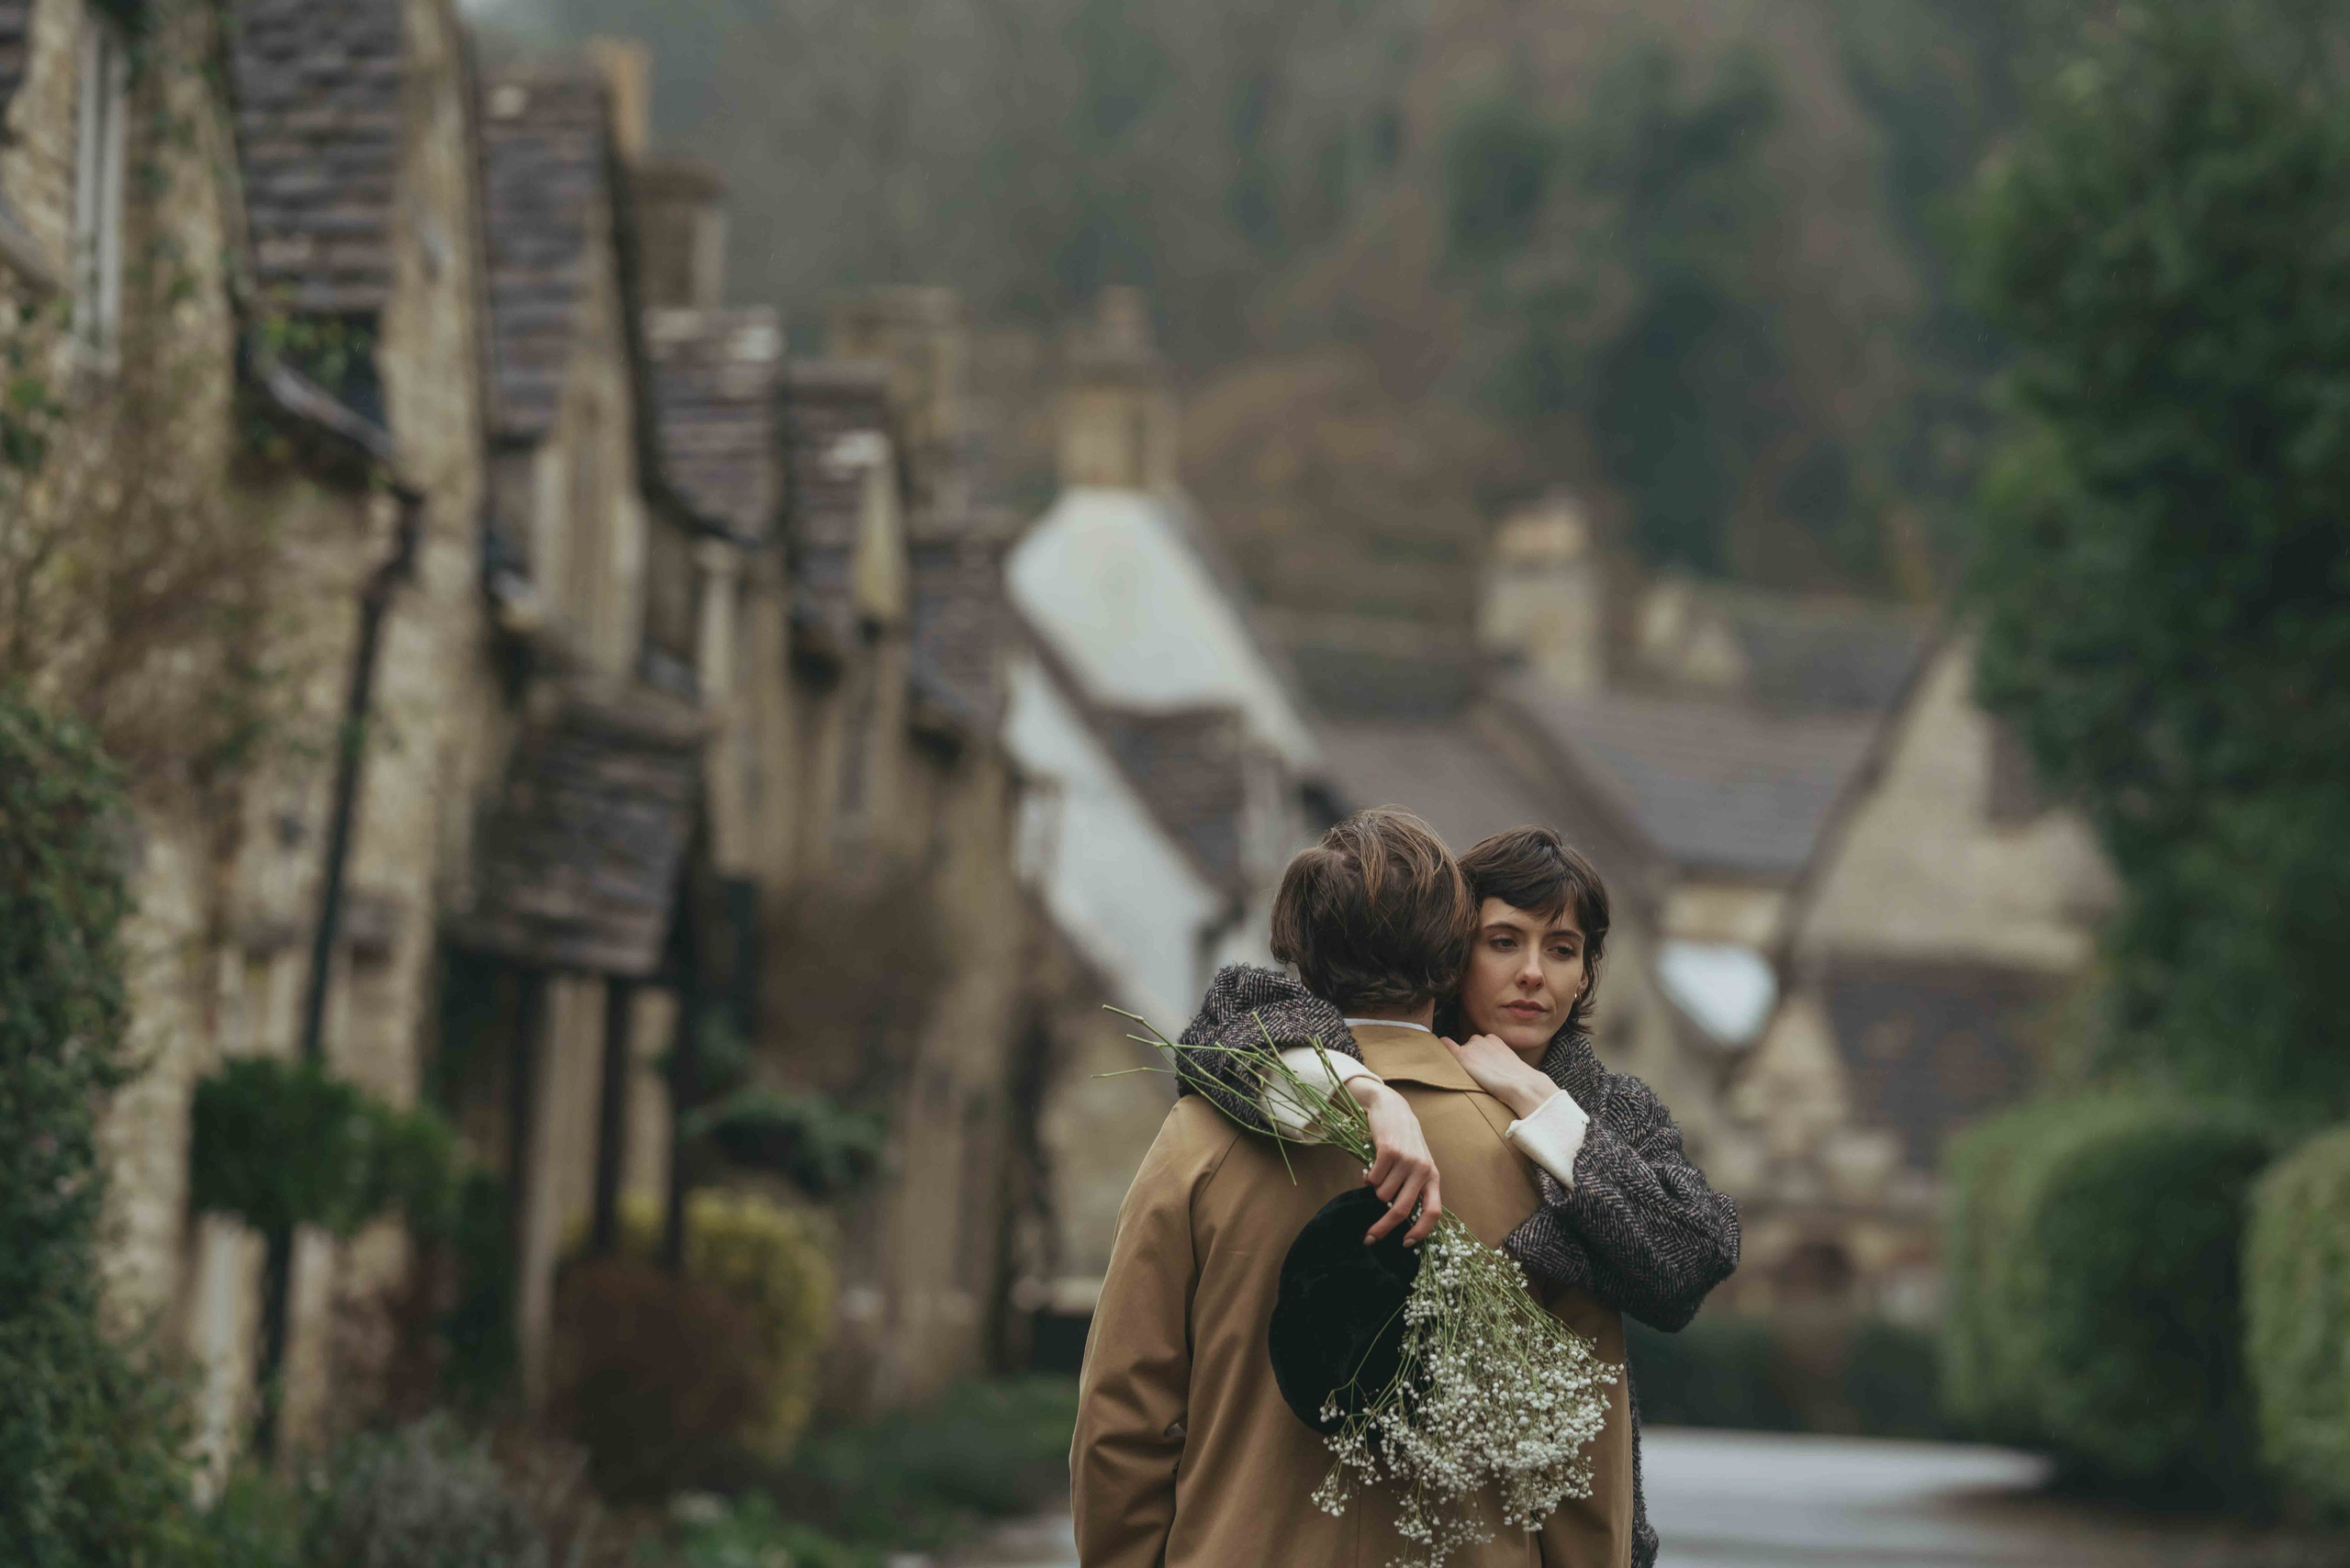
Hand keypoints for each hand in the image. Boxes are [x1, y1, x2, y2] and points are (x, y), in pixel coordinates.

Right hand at [1352, 1080, 1442, 1246]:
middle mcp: (1423, 1170)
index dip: (1420, 1231)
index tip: (1405, 1244)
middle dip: (1383, 1227)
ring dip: (1374, 1190)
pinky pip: (1372, 1179)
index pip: (1434, 1212)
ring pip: (1382, 1194)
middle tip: (1369, 1237)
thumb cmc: (1403, 1142)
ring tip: (1377, 1175)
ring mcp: (1407, 1160)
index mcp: (1432, 1177)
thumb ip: (1413, 1189)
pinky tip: (1371, 1166)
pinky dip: (1367, 1177)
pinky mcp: (1389, 1151)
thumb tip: (1399, 1222)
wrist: (1393, 1108)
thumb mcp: (1416, 1165)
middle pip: (1401, 1209)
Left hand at [1443, 1034, 1559, 1120]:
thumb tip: (1490, 1067)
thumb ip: (1495, 1060)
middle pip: (1466, 1048)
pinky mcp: (1464, 1057)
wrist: (1522, 1085)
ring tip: (1472, 1078)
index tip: (1480, 1068)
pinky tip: (1436, 1051)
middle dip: (1468, 1060)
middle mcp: (1480, 1039)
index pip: (1478, 1046)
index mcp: (1493, 1040)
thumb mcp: (1507, 1063)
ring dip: (1461, 1063)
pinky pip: (1446, 1047)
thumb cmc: (1518, 1081)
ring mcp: (1471, 1047)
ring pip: (1458, 1054)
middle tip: (1478, 1077)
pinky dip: (1442, 1048)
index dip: (1476, 1057)